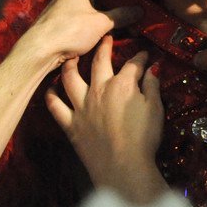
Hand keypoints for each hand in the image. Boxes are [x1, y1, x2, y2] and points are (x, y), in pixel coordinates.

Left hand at [19, 0, 140, 68]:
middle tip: (137, 24)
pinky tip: (110, 36)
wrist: (41, 49)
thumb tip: (142, 10)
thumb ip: (123, 15)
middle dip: (119, 11)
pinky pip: (88, 19)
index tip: (140, 11)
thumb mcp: (102, 22)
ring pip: (97, 10)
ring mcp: (69, 4)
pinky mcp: (66, 19)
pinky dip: (99, 26)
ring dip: (110, 21)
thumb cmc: (71, 30)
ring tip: (128, 31)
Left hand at [46, 37, 166, 204]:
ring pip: (70, 78)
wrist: (122, 168)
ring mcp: (82, 106)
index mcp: (122, 85)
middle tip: (105, 38)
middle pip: (100, 62)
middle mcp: (99, 89)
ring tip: (70, 57)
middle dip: (104, 48)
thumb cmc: (143, 139)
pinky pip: (56, 107)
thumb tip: (153, 69)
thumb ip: (152, 86)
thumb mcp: (156, 109)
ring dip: (70, 65)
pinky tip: (50, 90)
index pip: (133, 64)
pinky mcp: (71, 124)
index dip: (141, 57)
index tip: (145, 54)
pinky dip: (51, 97)